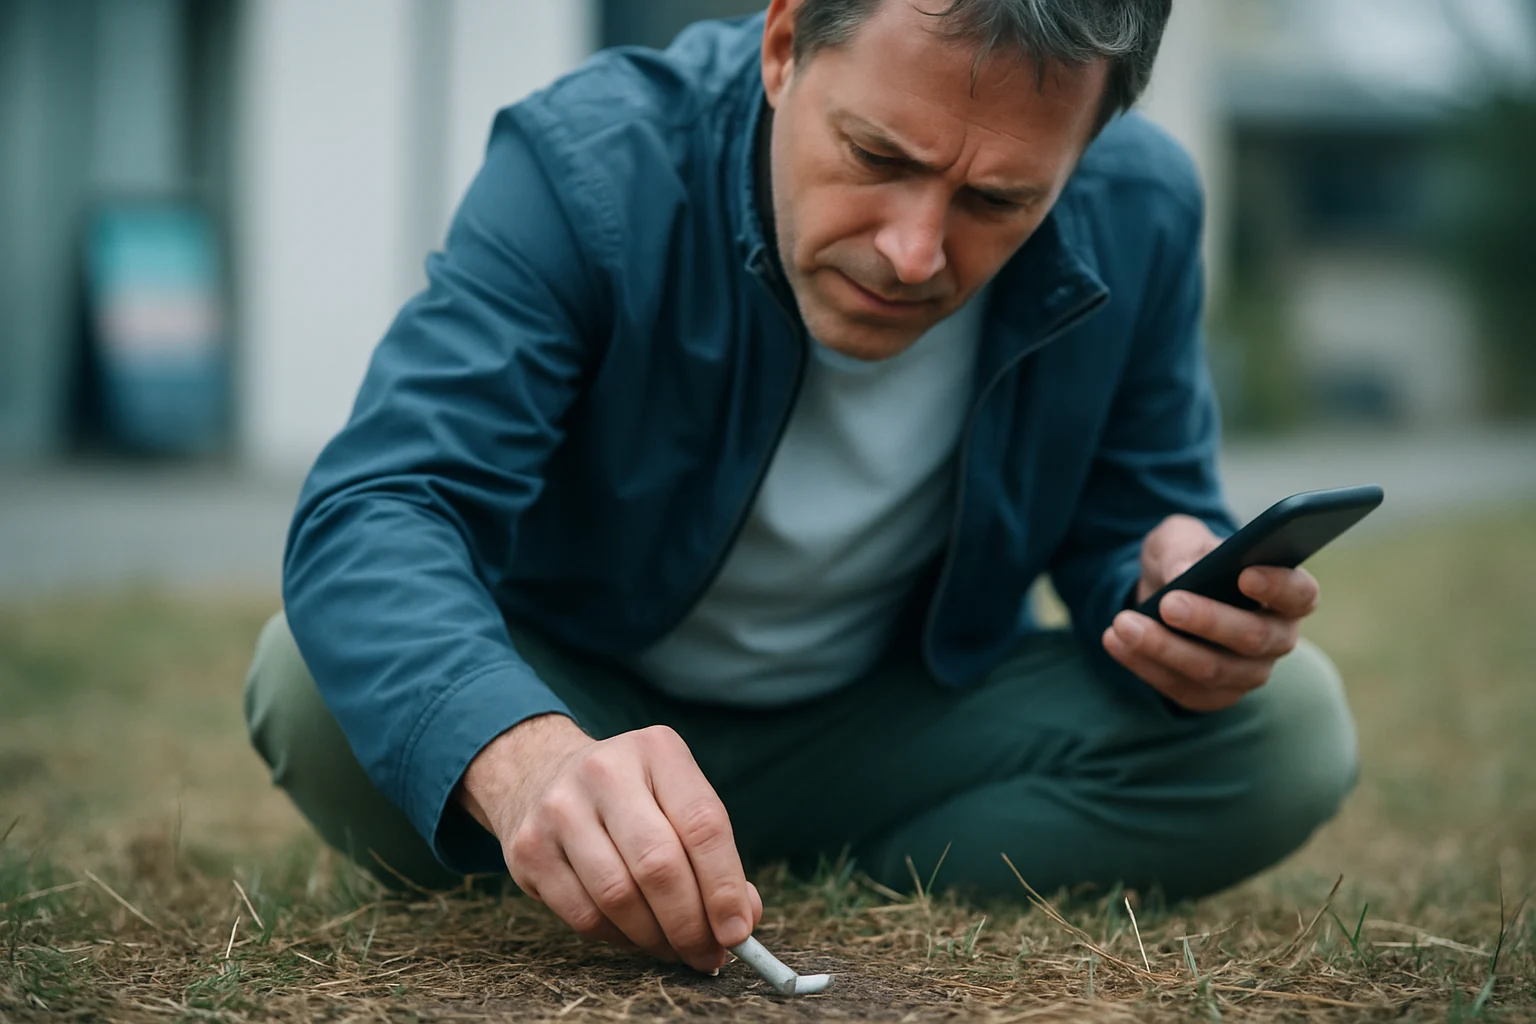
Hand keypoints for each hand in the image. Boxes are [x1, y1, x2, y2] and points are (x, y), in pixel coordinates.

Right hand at [457, 714, 760, 972]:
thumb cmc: (631, 799)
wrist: (541, 776)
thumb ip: (715, 855)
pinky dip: (619, 939)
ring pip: (619, 897)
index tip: (738, 933)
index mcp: (657, 750)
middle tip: (707, 955)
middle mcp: (605, 771)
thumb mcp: (676, 801)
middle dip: (690, 924)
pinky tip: (634, 935)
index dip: (725, 887)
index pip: (703, 824)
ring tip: (674, 949)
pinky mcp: (530, 849)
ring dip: (655, 938)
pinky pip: (585, 916)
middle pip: (659, 865)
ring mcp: (560, 809)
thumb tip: (740, 921)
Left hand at [1101, 515, 1320, 711]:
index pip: (1300, 594)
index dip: (1278, 587)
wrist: (1162, 591)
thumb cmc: (1186, 558)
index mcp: (1286, 593)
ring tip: (1123, 623)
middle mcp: (1277, 638)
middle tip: (1168, 604)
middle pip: (1254, 639)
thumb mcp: (1179, 537)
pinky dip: (1145, 666)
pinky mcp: (1214, 695)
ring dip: (1164, 648)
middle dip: (1209, 621)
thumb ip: (1183, 545)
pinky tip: (1114, 641)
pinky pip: (1181, 689)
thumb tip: (1183, 570)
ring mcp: (1248, 673)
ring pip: (1213, 671)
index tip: (1245, 575)